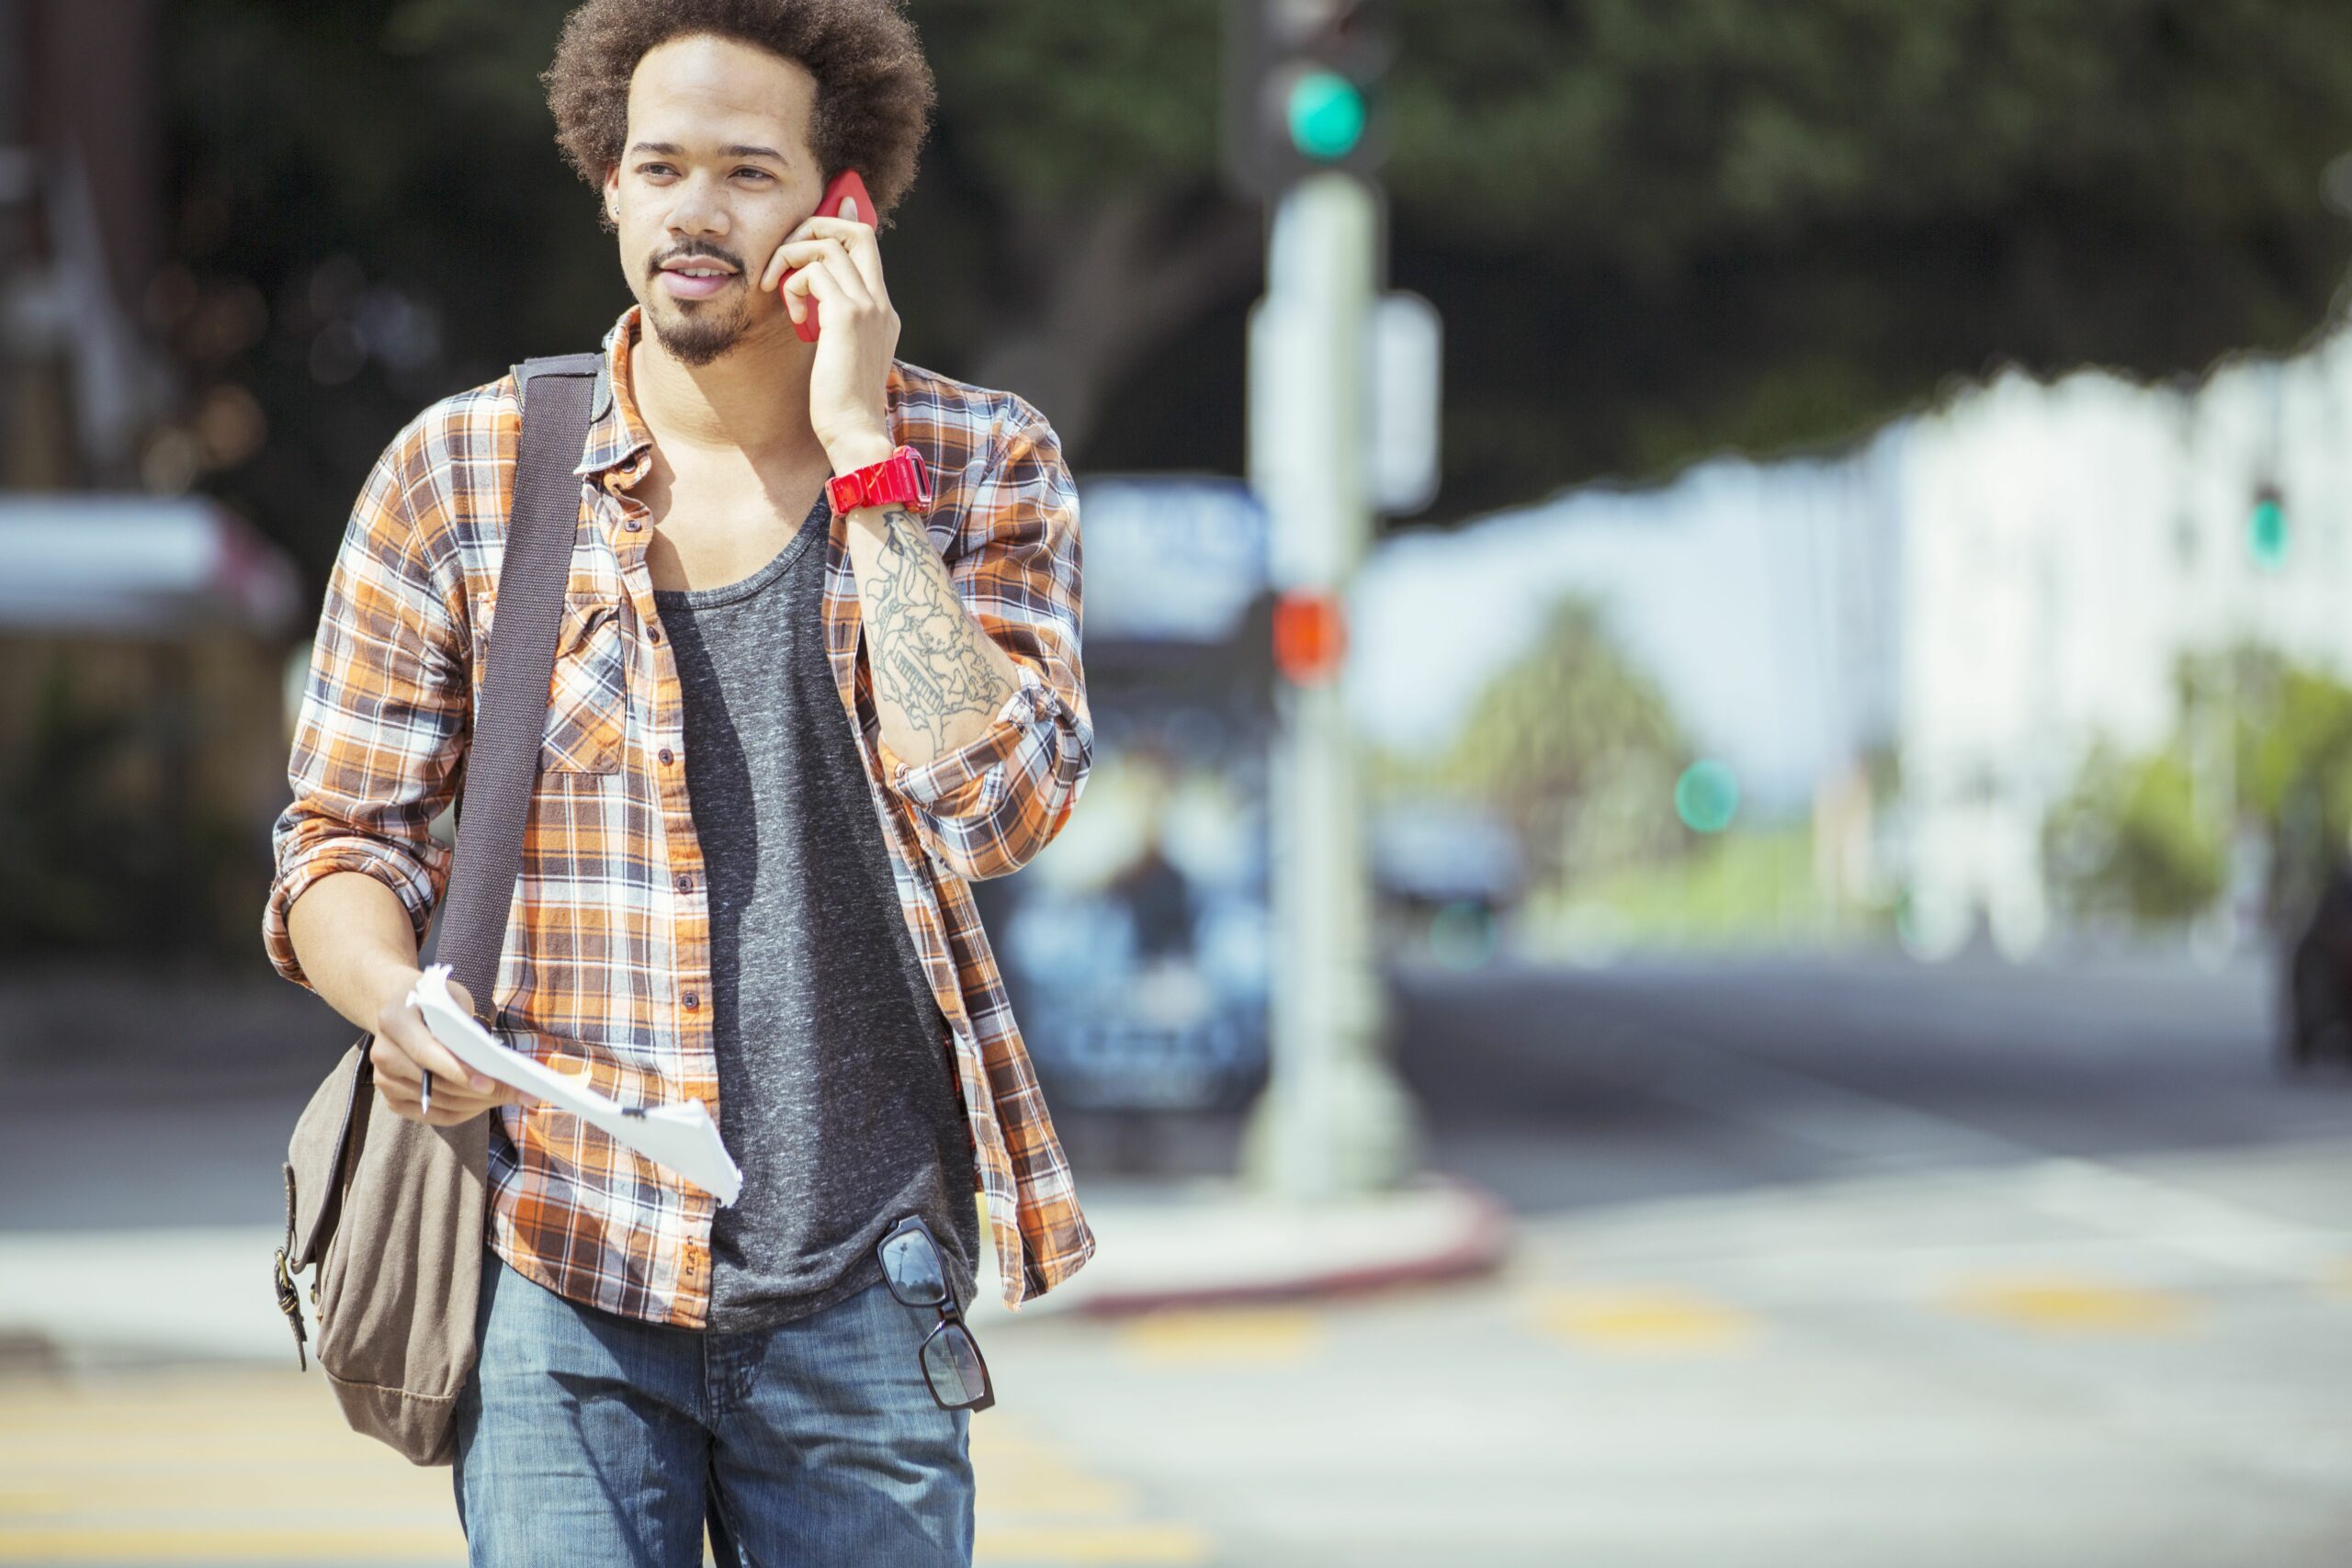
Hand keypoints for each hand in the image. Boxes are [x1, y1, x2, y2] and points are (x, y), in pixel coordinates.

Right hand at [369, 972, 525, 1126]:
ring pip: (437, 1102)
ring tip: (508, 1096)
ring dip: (475, 1104)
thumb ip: (466, 1024)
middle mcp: (382, 1053)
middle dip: (478, 1092)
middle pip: (434, 1083)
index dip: (458, 1071)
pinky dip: (462, 1112)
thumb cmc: (433, 1001)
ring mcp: (384, 1080)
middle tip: (516, 1092)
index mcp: (394, 1021)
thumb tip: (492, 1061)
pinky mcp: (392, 1099)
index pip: (426, 1052)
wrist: (397, 1007)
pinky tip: (484, 1103)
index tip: (488, 1084)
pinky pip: (432, 1116)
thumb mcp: (451, 997)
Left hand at [758, 201, 897, 463]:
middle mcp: (880, 302)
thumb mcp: (840, 355)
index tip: (802, 244)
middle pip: (856, 230)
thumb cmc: (841, 402)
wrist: (855, 432)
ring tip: (778, 289)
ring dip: (792, 256)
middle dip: (814, 227)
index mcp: (882, 311)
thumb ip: (834, 323)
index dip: (834, 229)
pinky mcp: (847, 316)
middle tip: (786, 254)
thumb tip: (809, 302)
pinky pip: (813, 271)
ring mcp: (868, 307)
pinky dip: (792, 283)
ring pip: (829, 244)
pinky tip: (791, 312)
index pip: (865, 246)